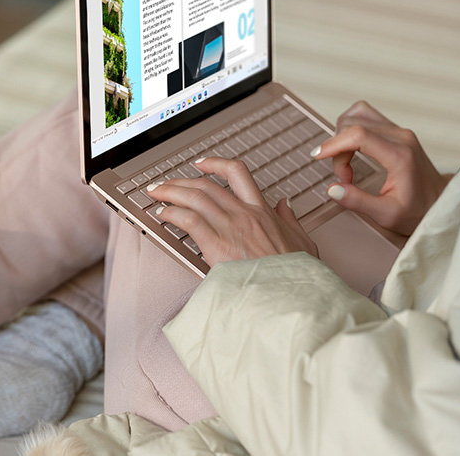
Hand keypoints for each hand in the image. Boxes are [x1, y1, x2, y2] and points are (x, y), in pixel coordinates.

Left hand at [147, 157, 317, 266]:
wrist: (292, 296)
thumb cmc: (297, 275)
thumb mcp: (303, 241)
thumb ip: (290, 220)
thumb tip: (284, 204)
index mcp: (262, 211)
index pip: (237, 173)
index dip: (215, 163)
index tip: (201, 164)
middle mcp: (244, 214)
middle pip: (206, 185)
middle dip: (180, 181)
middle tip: (165, 184)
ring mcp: (230, 228)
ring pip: (194, 197)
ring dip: (170, 192)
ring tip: (156, 193)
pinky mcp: (217, 245)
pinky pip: (188, 219)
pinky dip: (172, 212)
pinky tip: (163, 214)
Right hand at [311, 101, 446, 236]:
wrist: (441, 202)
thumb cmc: (417, 210)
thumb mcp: (387, 215)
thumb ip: (358, 202)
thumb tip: (332, 189)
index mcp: (399, 156)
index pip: (358, 134)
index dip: (333, 143)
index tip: (317, 157)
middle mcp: (401, 137)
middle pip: (353, 126)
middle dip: (338, 150)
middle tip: (344, 178)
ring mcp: (400, 130)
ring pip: (357, 116)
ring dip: (342, 138)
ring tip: (347, 163)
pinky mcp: (396, 130)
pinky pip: (365, 116)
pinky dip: (350, 129)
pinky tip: (351, 148)